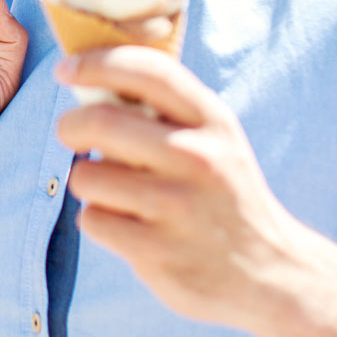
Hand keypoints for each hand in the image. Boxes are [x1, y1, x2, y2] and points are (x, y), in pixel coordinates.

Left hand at [54, 46, 324, 330]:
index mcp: (213, 122)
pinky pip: (92, 219)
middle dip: (70, 125)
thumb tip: (90, 82)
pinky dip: (100, 221)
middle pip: (99, 122)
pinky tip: (129, 227)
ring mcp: (176, 207)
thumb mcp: (216, 142)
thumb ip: (166, 112)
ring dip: (88, 181)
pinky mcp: (157, 251)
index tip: (65, 69)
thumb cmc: (223, 196)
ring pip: (88, 175)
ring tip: (117, 192)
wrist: (271, 274)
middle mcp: (197, 159)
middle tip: (70, 133)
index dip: (97, 63)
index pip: (148, 72)